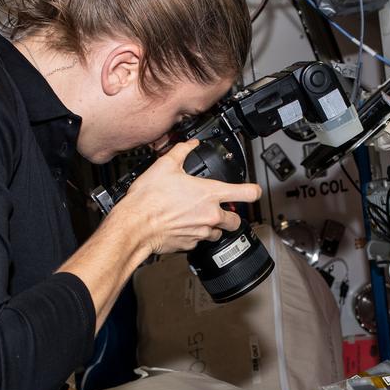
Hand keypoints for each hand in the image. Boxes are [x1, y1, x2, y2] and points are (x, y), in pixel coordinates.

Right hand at [109, 140, 262, 255]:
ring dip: (213, 226)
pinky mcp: (190, 245)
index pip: (247, 193)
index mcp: (210, 194)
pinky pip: (199, 241)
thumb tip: (188, 144)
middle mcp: (210, 215)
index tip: (253, 191)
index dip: (254, 191)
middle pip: (236, 220)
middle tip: (221, 209)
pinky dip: (194, 235)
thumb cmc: (149, 199)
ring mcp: (201, 232)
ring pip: (218, 233)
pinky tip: (182, 226)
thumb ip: (181, 151)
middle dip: (231, 215)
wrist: (135, 225)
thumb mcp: (165, 166)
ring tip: (198, 218)